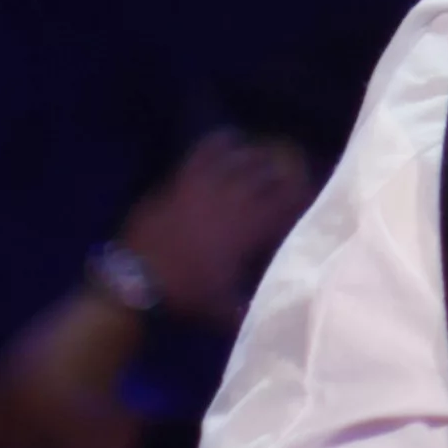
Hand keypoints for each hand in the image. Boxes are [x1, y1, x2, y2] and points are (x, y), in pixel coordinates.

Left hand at [117, 129, 312, 327]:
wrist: (134, 281)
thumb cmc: (184, 294)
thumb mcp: (224, 308)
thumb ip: (252, 306)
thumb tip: (275, 307)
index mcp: (251, 230)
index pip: (289, 202)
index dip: (305, 194)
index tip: (313, 193)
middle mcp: (236, 202)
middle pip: (270, 175)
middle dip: (286, 171)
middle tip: (293, 171)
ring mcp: (208, 188)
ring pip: (242, 160)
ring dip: (259, 156)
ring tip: (267, 154)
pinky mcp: (183, 182)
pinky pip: (205, 154)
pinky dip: (220, 143)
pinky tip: (230, 138)